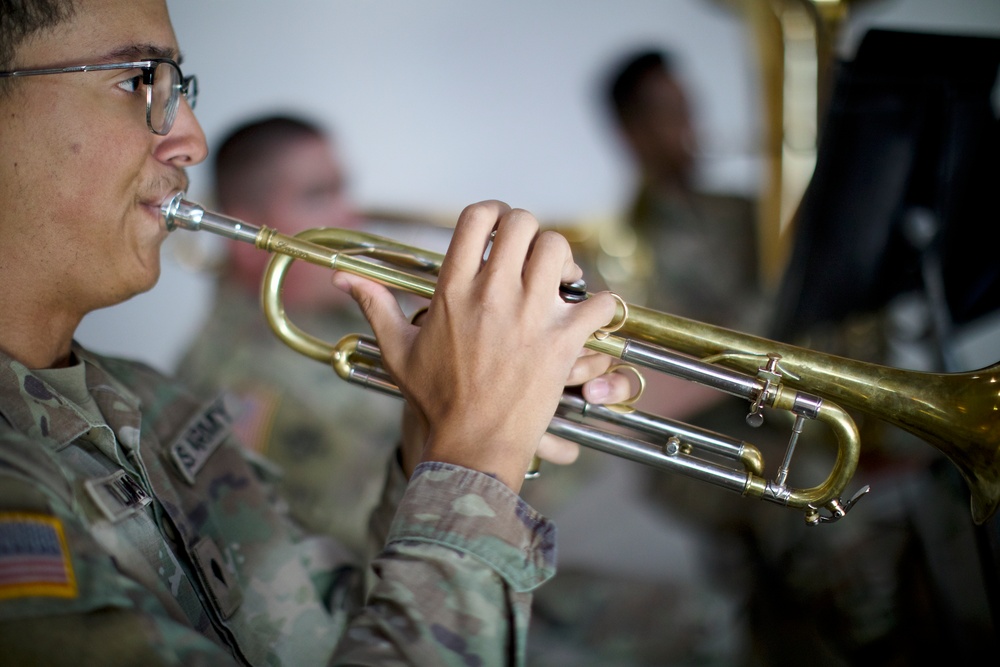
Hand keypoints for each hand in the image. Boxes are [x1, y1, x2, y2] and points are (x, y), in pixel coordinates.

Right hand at [333, 201, 616, 490]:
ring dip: (565, 261)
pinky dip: (602, 305)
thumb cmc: (437, 400)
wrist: (472, 445)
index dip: (495, 213)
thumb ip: (376, 306)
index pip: (477, 218)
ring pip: (559, 250)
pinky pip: (599, 301)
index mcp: (454, 290)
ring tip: (562, 283)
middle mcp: (492, 294)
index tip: (501, 232)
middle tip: (534, 258)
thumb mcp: (398, 351)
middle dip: (532, 232)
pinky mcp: (562, 341)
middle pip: (523, 223)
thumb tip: (345, 278)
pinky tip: (590, 317)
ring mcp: (529, 316)